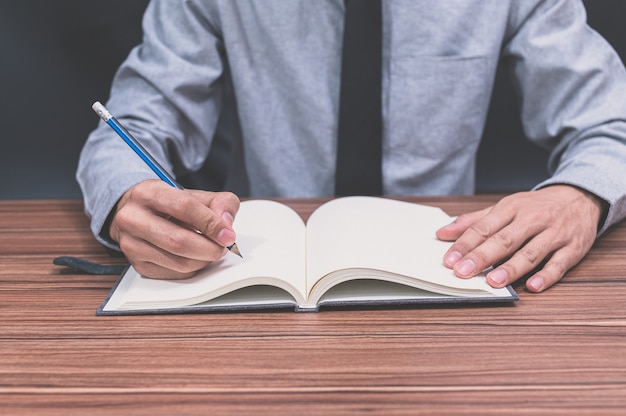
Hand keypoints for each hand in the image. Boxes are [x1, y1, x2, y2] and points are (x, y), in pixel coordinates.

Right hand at [109, 180, 239, 278]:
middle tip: (223, 247)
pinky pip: (175, 274)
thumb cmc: (169, 204)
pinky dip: (193, 268)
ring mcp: (131, 244)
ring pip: (179, 262)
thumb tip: (226, 225)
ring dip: (204, 260)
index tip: (228, 235)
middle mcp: (133, 218)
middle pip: (179, 241)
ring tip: (211, 250)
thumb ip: (219, 203)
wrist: (138, 214)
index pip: (184, 208)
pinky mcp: (137, 265)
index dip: (211, 223)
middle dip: (210, 248)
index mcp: (148, 193)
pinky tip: (196, 257)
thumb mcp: (194, 194)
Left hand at [436, 185, 605, 291]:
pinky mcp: (574, 247)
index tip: (449, 260)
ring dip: (512, 268)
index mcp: (512, 207)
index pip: (484, 227)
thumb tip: (442, 233)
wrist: (580, 196)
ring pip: (531, 252)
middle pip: (504, 240)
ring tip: (493, 281)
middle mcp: (533, 219)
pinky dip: (547, 275)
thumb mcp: (505, 207)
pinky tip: (533, 286)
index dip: (465, 244)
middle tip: (463, 272)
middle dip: (482, 257)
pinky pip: (560, 263)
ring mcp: (555, 233)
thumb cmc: (536, 206)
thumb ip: (474, 221)